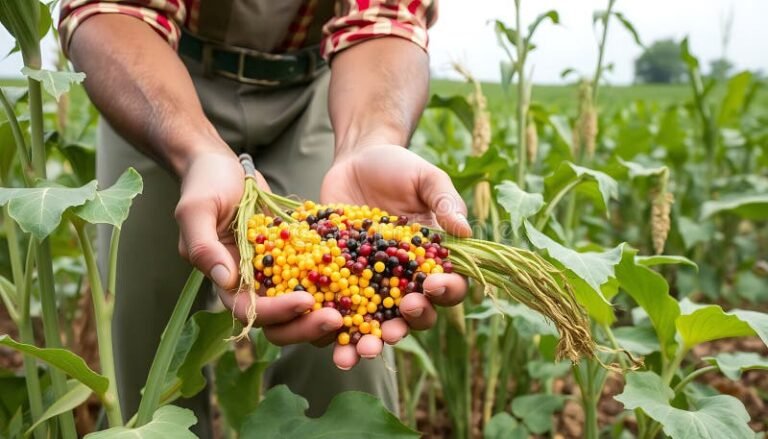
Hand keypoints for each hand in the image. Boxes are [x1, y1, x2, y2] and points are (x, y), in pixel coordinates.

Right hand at [175, 150, 342, 344]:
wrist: (226, 165)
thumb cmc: (205, 183)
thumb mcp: (196, 209)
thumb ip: (203, 246)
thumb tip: (225, 280)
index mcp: (224, 279)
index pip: (250, 309)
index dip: (277, 312)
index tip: (306, 301)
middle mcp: (250, 283)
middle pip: (278, 321)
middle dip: (305, 325)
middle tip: (337, 319)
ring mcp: (273, 273)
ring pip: (299, 308)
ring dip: (322, 313)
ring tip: (351, 312)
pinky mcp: (295, 258)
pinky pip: (314, 279)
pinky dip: (333, 287)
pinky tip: (359, 287)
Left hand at [320, 144, 471, 369]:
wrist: (354, 162)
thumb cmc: (398, 168)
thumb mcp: (425, 177)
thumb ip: (445, 200)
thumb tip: (465, 232)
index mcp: (433, 261)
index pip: (449, 287)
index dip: (445, 293)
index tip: (430, 285)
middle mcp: (405, 280)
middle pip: (414, 316)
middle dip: (406, 326)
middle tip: (395, 327)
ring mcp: (372, 285)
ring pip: (376, 325)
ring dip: (370, 343)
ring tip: (360, 353)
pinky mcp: (339, 282)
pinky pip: (339, 312)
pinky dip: (332, 329)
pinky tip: (324, 338)